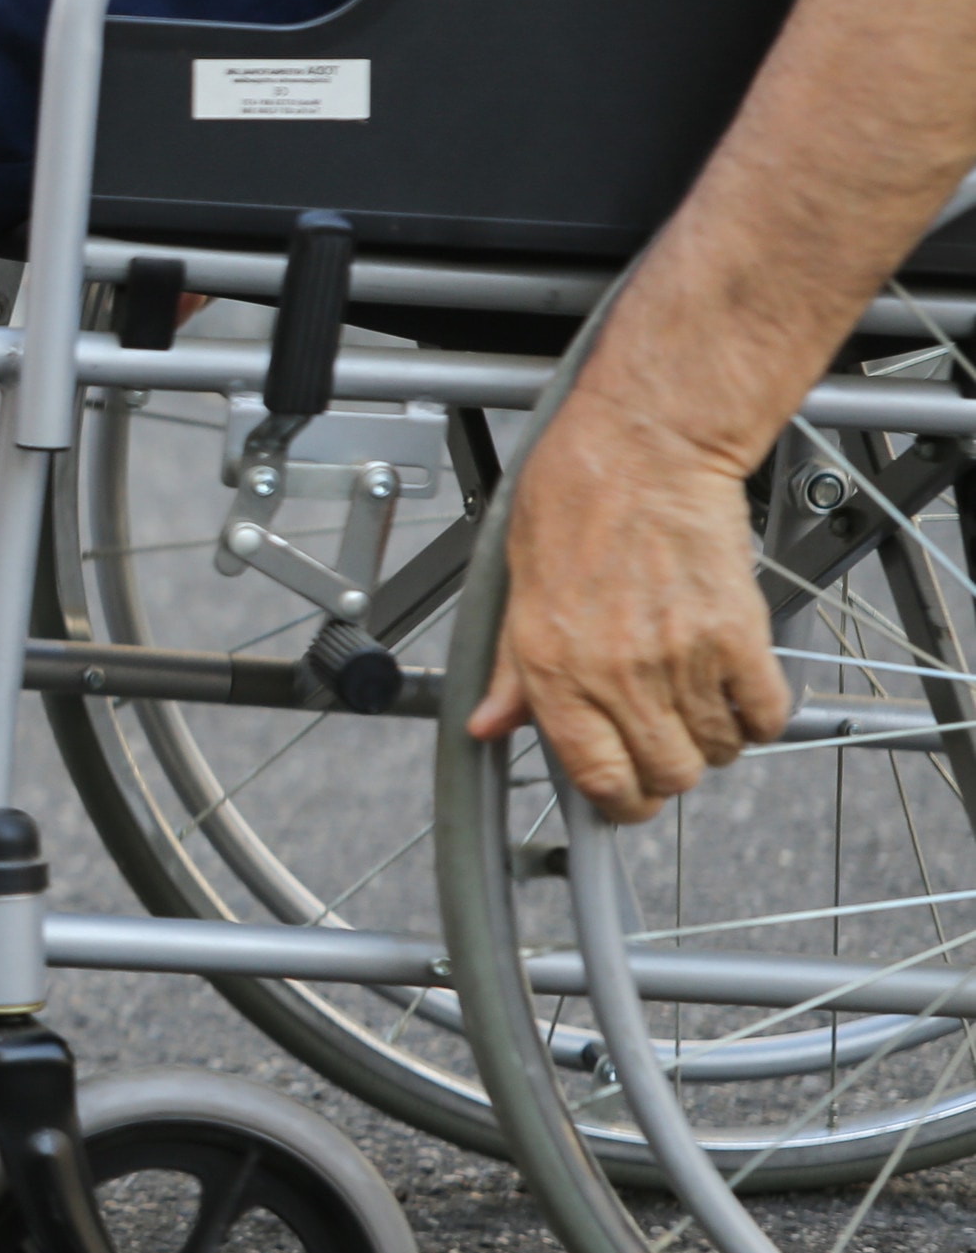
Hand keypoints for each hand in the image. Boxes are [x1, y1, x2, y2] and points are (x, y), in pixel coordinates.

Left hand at [466, 392, 789, 822]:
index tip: (626, 796)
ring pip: (716, 750)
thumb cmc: (572, 500)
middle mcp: (617, 675)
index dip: (618, 803)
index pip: (597, 779)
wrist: (642, 449)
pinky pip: (764, 713)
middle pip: (666, 775)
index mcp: (554, 670)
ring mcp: (681, 658)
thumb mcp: (517, 590)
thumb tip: (488, 724)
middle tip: (664, 741)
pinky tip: (737, 686)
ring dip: (712, 738)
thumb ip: (510, 670)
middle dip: (667, 772)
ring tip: (696, 699)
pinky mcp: (737, 635)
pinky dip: (758, 713)